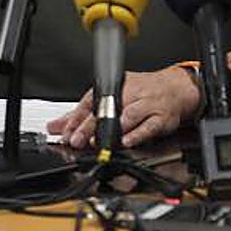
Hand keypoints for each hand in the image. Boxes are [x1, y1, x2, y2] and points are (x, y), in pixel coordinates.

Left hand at [47, 67, 200, 149]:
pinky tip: (127, 141)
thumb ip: (82, 115)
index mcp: (113, 88)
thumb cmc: (140, 93)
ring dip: (113, 129)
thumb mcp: (110, 99)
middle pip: (105, 110)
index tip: (64, 132)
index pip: (90, 102)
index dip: (76, 119)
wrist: (174, 89)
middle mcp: (129, 94)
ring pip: (127, 116)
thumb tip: (56, 126)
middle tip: (75, 139)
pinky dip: (137, 134)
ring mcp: (146, 105)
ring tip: (98, 141)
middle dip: (88, 127)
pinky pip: (148, 126)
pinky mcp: (161, 117)